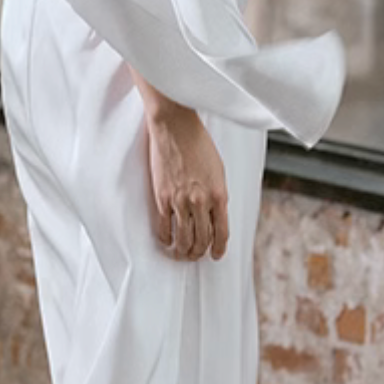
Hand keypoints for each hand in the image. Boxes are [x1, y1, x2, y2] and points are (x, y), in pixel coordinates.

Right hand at [144, 104, 228, 261]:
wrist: (175, 127)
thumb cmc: (198, 143)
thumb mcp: (218, 171)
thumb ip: (217, 195)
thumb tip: (213, 215)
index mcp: (219, 195)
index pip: (221, 233)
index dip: (219, 249)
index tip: (216, 255)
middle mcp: (201, 202)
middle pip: (201, 240)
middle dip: (199, 253)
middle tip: (196, 256)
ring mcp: (180, 201)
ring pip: (182, 239)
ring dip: (182, 252)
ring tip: (181, 254)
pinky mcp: (161, 197)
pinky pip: (163, 227)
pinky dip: (165, 239)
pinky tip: (166, 241)